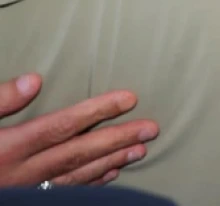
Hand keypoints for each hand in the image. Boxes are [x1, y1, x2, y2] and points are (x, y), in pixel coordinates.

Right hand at [0, 74, 157, 187]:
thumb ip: (1, 101)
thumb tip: (34, 80)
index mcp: (10, 148)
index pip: (61, 126)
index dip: (97, 111)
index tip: (129, 99)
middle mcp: (23, 173)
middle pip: (78, 153)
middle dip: (117, 139)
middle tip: (151, 129)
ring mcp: (27, 190)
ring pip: (76, 176)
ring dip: (110, 162)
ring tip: (140, 150)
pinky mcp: (28, 201)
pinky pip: (65, 192)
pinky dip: (90, 182)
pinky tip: (110, 174)